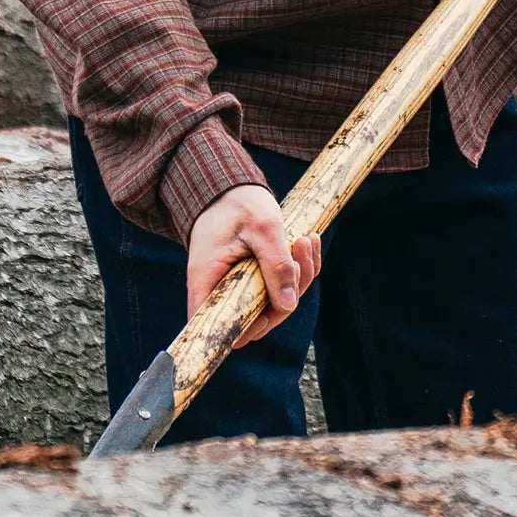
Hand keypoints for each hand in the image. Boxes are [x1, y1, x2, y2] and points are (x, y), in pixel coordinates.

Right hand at [187, 183, 321, 345]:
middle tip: (297, 255)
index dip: (245, 330)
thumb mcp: (262, 228)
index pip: (220, 327)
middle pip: (257, 317)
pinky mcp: (258, 275)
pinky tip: (308, 241)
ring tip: (305, 240)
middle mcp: (222, 288)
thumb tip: (288, 304)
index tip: (265, 314)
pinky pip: (283, 284)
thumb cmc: (238, 204)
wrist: (232, 186)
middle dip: (286, 292)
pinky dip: (300, 266)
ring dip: (299, 275)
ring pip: (275, 301)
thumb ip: (276, 264)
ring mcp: (241, 284)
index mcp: (208, 281)